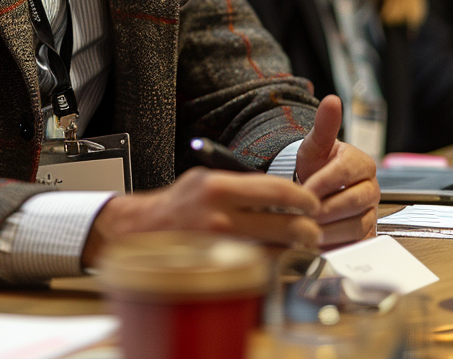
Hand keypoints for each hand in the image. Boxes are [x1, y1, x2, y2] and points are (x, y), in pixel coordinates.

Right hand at [81, 166, 321, 268]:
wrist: (140, 233)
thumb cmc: (176, 206)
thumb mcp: (204, 181)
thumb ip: (240, 186)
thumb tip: (280, 193)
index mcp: (217, 187)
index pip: (276, 189)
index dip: (301, 197)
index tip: (311, 203)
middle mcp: (220, 218)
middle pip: (284, 225)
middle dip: (306, 229)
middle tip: (312, 229)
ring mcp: (219, 248)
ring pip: (276, 251)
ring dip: (293, 250)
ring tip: (299, 245)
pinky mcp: (218, 270)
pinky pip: (258, 270)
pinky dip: (273, 265)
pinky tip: (277, 259)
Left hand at [295, 95, 379, 245]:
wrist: (315, 188)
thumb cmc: (316, 164)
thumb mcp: (315, 144)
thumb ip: (324, 124)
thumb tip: (332, 99)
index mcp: (362, 163)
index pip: (346, 172)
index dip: (325, 181)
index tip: (305, 189)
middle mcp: (371, 188)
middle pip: (355, 201)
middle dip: (327, 208)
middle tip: (305, 214)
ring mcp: (371, 213)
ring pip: (357, 224)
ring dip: (331, 229)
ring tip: (308, 229)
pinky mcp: (367, 235)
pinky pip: (357, 243)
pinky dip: (337, 244)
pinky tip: (317, 243)